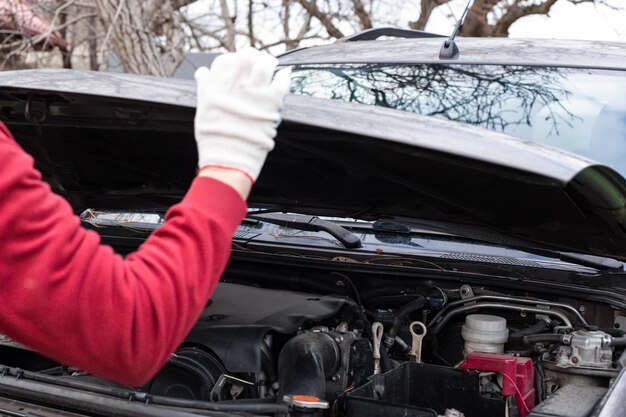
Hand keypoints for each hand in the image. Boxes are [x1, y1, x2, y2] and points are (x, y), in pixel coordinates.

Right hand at [194, 48, 291, 183]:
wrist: (227, 159)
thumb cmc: (213, 138)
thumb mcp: (202, 110)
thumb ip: (204, 88)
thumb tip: (202, 72)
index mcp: (217, 85)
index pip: (226, 60)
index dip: (234, 59)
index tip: (239, 65)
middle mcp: (235, 84)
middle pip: (247, 56)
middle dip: (253, 56)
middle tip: (258, 61)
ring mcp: (254, 92)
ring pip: (265, 63)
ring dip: (269, 62)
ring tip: (272, 65)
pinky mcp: (271, 102)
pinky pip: (282, 81)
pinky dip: (284, 76)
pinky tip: (285, 74)